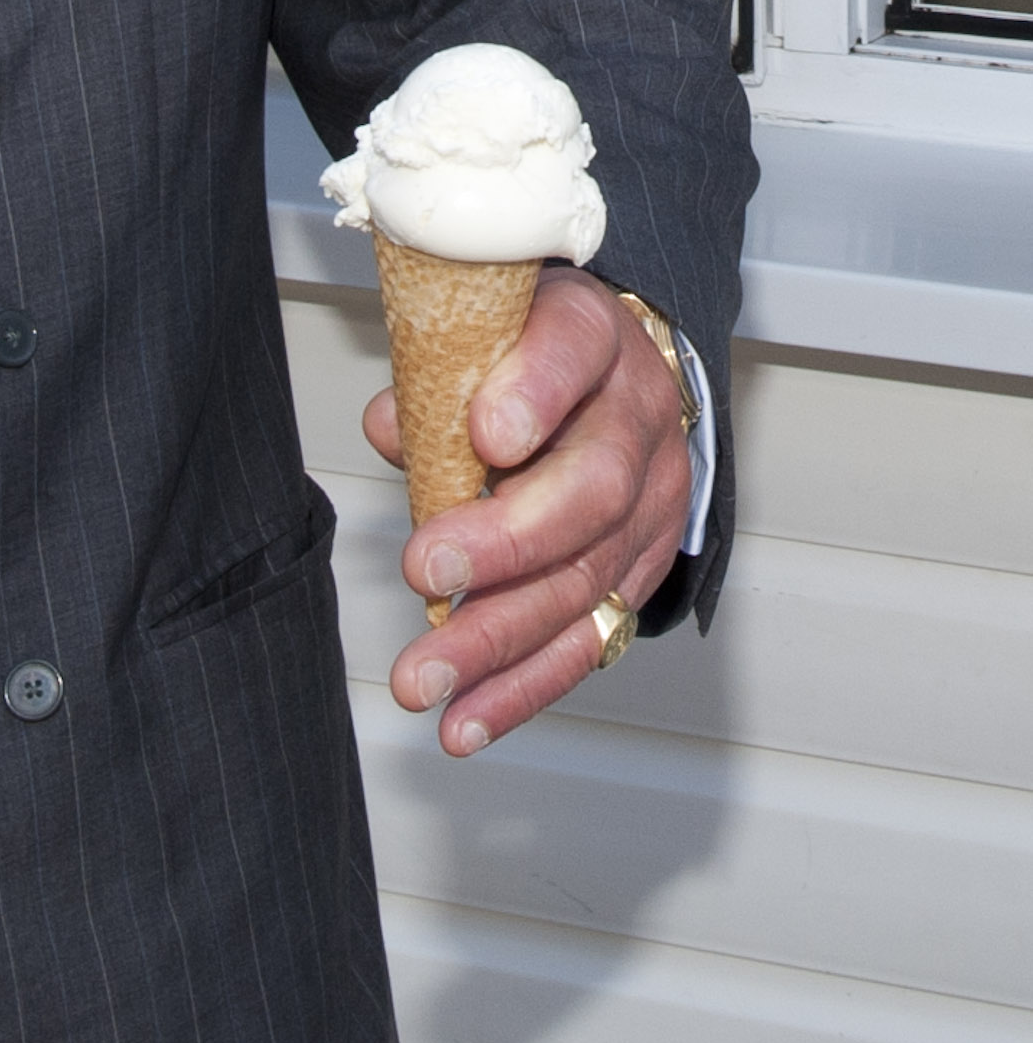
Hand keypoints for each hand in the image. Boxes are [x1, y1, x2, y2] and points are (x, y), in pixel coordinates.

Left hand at [362, 268, 689, 756]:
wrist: (618, 366)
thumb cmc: (529, 340)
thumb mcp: (483, 323)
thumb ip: (434, 371)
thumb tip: (393, 429)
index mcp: (595, 336)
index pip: (574, 349)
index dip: (534, 391)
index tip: (484, 432)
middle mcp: (636, 421)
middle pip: (590, 488)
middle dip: (507, 541)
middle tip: (429, 568)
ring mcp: (649, 505)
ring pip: (584, 580)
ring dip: (499, 640)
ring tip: (426, 677)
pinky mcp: (639, 573)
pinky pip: (586, 641)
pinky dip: (522, 688)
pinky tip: (467, 719)